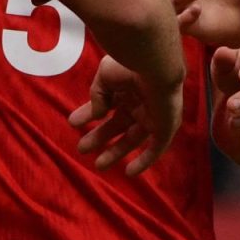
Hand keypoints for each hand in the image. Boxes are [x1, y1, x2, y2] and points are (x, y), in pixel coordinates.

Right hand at [68, 55, 183, 175]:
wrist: (155, 66)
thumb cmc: (129, 66)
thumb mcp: (104, 76)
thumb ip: (98, 95)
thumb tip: (97, 115)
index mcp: (126, 88)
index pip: (106, 104)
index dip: (89, 114)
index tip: (73, 123)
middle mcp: (140, 102)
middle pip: (118, 125)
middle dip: (100, 136)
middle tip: (81, 148)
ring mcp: (154, 116)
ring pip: (133, 139)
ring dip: (116, 152)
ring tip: (98, 165)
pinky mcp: (166, 127)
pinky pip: (156, 148)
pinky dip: (144, 161)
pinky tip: (129, 172)